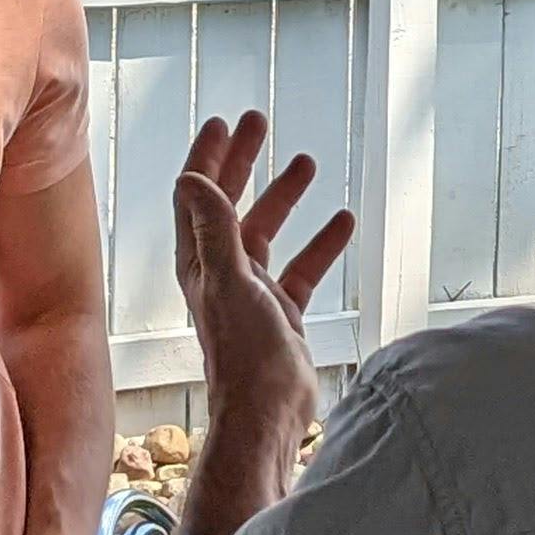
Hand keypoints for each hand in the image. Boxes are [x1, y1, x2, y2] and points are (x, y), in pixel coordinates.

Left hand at [172, 113, 351, 427]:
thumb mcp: (230, 281)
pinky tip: (344, 221)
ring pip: (267, 230)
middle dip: (243, 161)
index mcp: (199, 260)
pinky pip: (302, 267)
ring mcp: (252, 291)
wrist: (269, 412)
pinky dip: (320, 243)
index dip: (207, 157)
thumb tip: (191, 177)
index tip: (223, 122)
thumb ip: (214, 229)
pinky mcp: (282, 312)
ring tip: (306, 162)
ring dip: (283, 196)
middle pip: (229, 203)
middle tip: (260, 122)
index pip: (195, 195)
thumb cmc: (244, 352)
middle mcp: (220, 271)